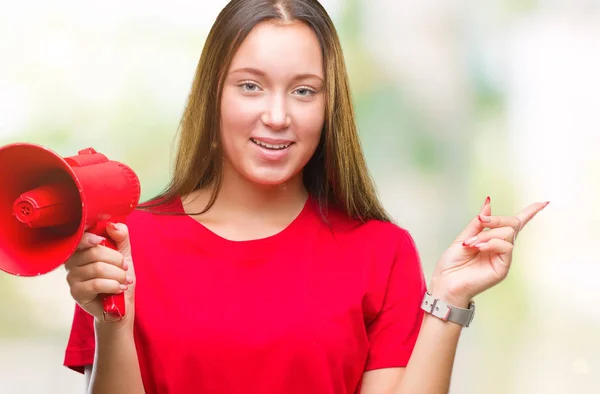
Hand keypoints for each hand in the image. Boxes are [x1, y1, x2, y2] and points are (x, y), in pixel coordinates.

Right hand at [65, 223, 135, 325]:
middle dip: (117, 260)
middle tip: (125, 269)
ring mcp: (72, 278)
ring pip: (97, 268)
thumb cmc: (119, 278)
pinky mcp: (76, 292)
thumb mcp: (124, 254)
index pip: (79, 238)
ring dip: (118, 274)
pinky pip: (96, 284)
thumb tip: (113, 225)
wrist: (120, 305)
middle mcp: (72, 262)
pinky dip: (113, 285)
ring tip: (125, 280)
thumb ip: (120, 237)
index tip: (103, 240)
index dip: (90, 237)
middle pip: (94, 253)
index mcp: (82, 250)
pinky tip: (119, 288)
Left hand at [429, 197, 548, 306]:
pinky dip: (490, 242)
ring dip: (487, 234)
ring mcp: (503, 258)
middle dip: (497, 219)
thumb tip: (488, 204)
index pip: (514, 225)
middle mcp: (500, 248)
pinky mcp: (503, 267)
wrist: (445, 283)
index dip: (530, 213)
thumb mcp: (463, 238)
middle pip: (512, 224)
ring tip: (472, 244)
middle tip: (481, 220)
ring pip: (508, 233)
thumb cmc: (452, 264)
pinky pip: (505, 246)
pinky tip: (478, 247)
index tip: (544, 203)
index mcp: (491, 240)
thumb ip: (477, 223)